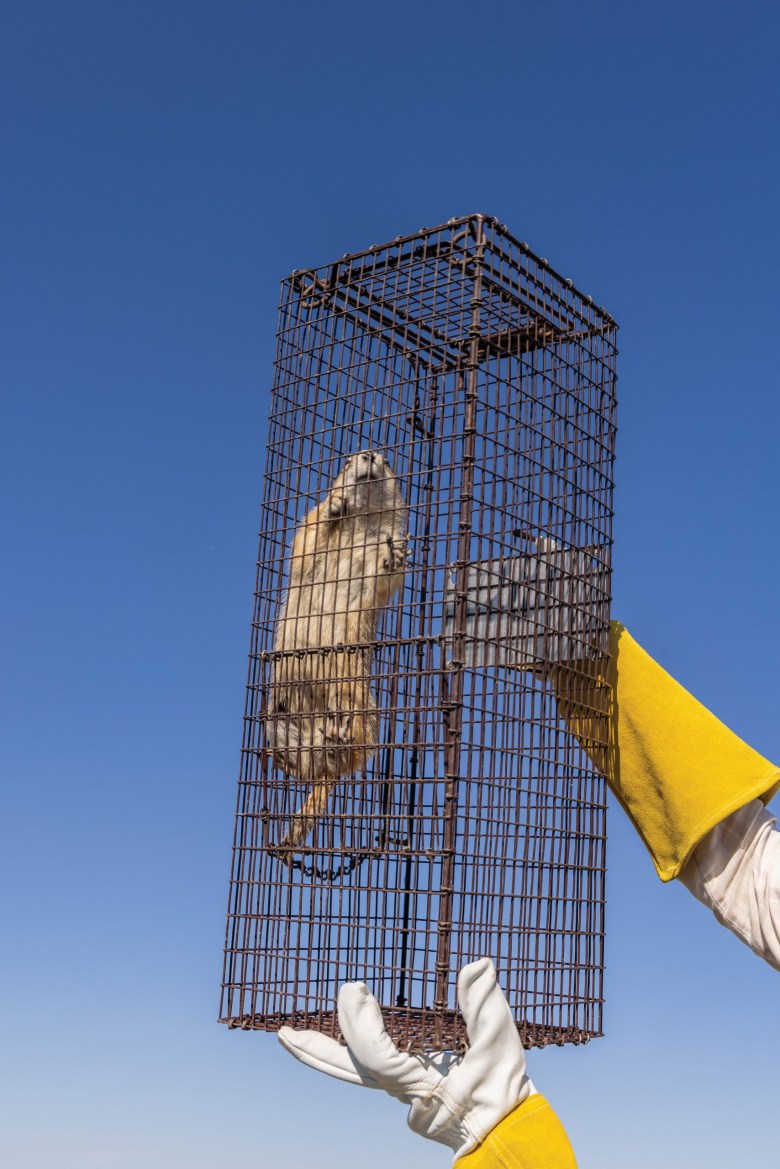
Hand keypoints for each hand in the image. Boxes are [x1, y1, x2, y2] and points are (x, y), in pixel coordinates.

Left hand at [278, 958, 534, 1160]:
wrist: (506, 1132)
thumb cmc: (503, 1092)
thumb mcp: (501, 1045)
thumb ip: (487, 1005)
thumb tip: (479, 963)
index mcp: (419, 1083)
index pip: (375, 1057)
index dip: (359, 1023)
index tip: (356, 985)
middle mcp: (401, 1092)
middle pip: (347, 1072)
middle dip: (313, 1051)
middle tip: (282, 1033)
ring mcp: (400, 1093)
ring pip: (352, 1071)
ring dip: (322, 1051)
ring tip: (293, 1035)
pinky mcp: (404, 1089)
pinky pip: (367, 1068)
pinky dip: (349, 1049)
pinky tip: (341, 1034)